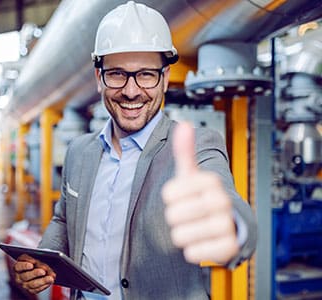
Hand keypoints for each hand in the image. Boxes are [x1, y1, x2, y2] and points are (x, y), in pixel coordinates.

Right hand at [13, 254, 55, 293]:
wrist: (27, 273)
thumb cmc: (29, 263)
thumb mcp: (28, 258)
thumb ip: (32, 259)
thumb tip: (37, 263)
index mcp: (17, 268)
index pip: (19, 267)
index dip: (25, 266)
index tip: (31, 265)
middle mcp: (19, 278)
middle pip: (26, 276)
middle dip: (35, 273)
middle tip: (43, 271)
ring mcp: (24, 285)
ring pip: (33, 284)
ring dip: (42, 281)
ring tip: (50, 278)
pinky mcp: (30, 291)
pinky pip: (37, 289)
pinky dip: (44, 285)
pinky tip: (49, 282)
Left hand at [162, 122, 238, 264]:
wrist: (223, 224)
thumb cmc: (200, 196)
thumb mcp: (190, 174)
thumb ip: (185, 151)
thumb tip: (184, 125)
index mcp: (211, 181)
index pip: (168, 194)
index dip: (169, 198)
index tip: (181, 196)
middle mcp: (222, 201)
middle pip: (173, 216)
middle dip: (174, 218)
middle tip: (188, 214)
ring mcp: (226, 225)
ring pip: (180, 236)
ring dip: (182, 234)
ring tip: (194, 227)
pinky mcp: (228, 248)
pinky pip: (192, 253)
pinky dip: (191, 250)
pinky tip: (201, 241)